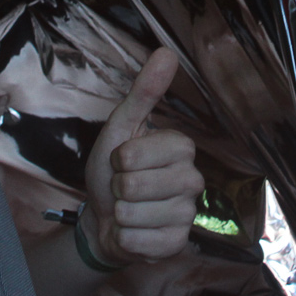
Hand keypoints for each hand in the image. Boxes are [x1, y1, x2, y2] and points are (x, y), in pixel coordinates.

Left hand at [83, 47, 204, 265]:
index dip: (121, 158)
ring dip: (120, 214)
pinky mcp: (177, 243)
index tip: (122, 160)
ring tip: (128, 209)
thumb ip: (144, 92)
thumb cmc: (112, 170)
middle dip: (118, 187)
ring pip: (137, 214)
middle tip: (123, 187)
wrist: (103, 218)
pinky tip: (133, 230)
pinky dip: (125, 237)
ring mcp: (187, 214)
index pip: (142, 152)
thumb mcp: (121, 128)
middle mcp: (192, 180)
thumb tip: (166, 52)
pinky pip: (141, 241)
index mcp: (181, 148)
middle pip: (137, 184)